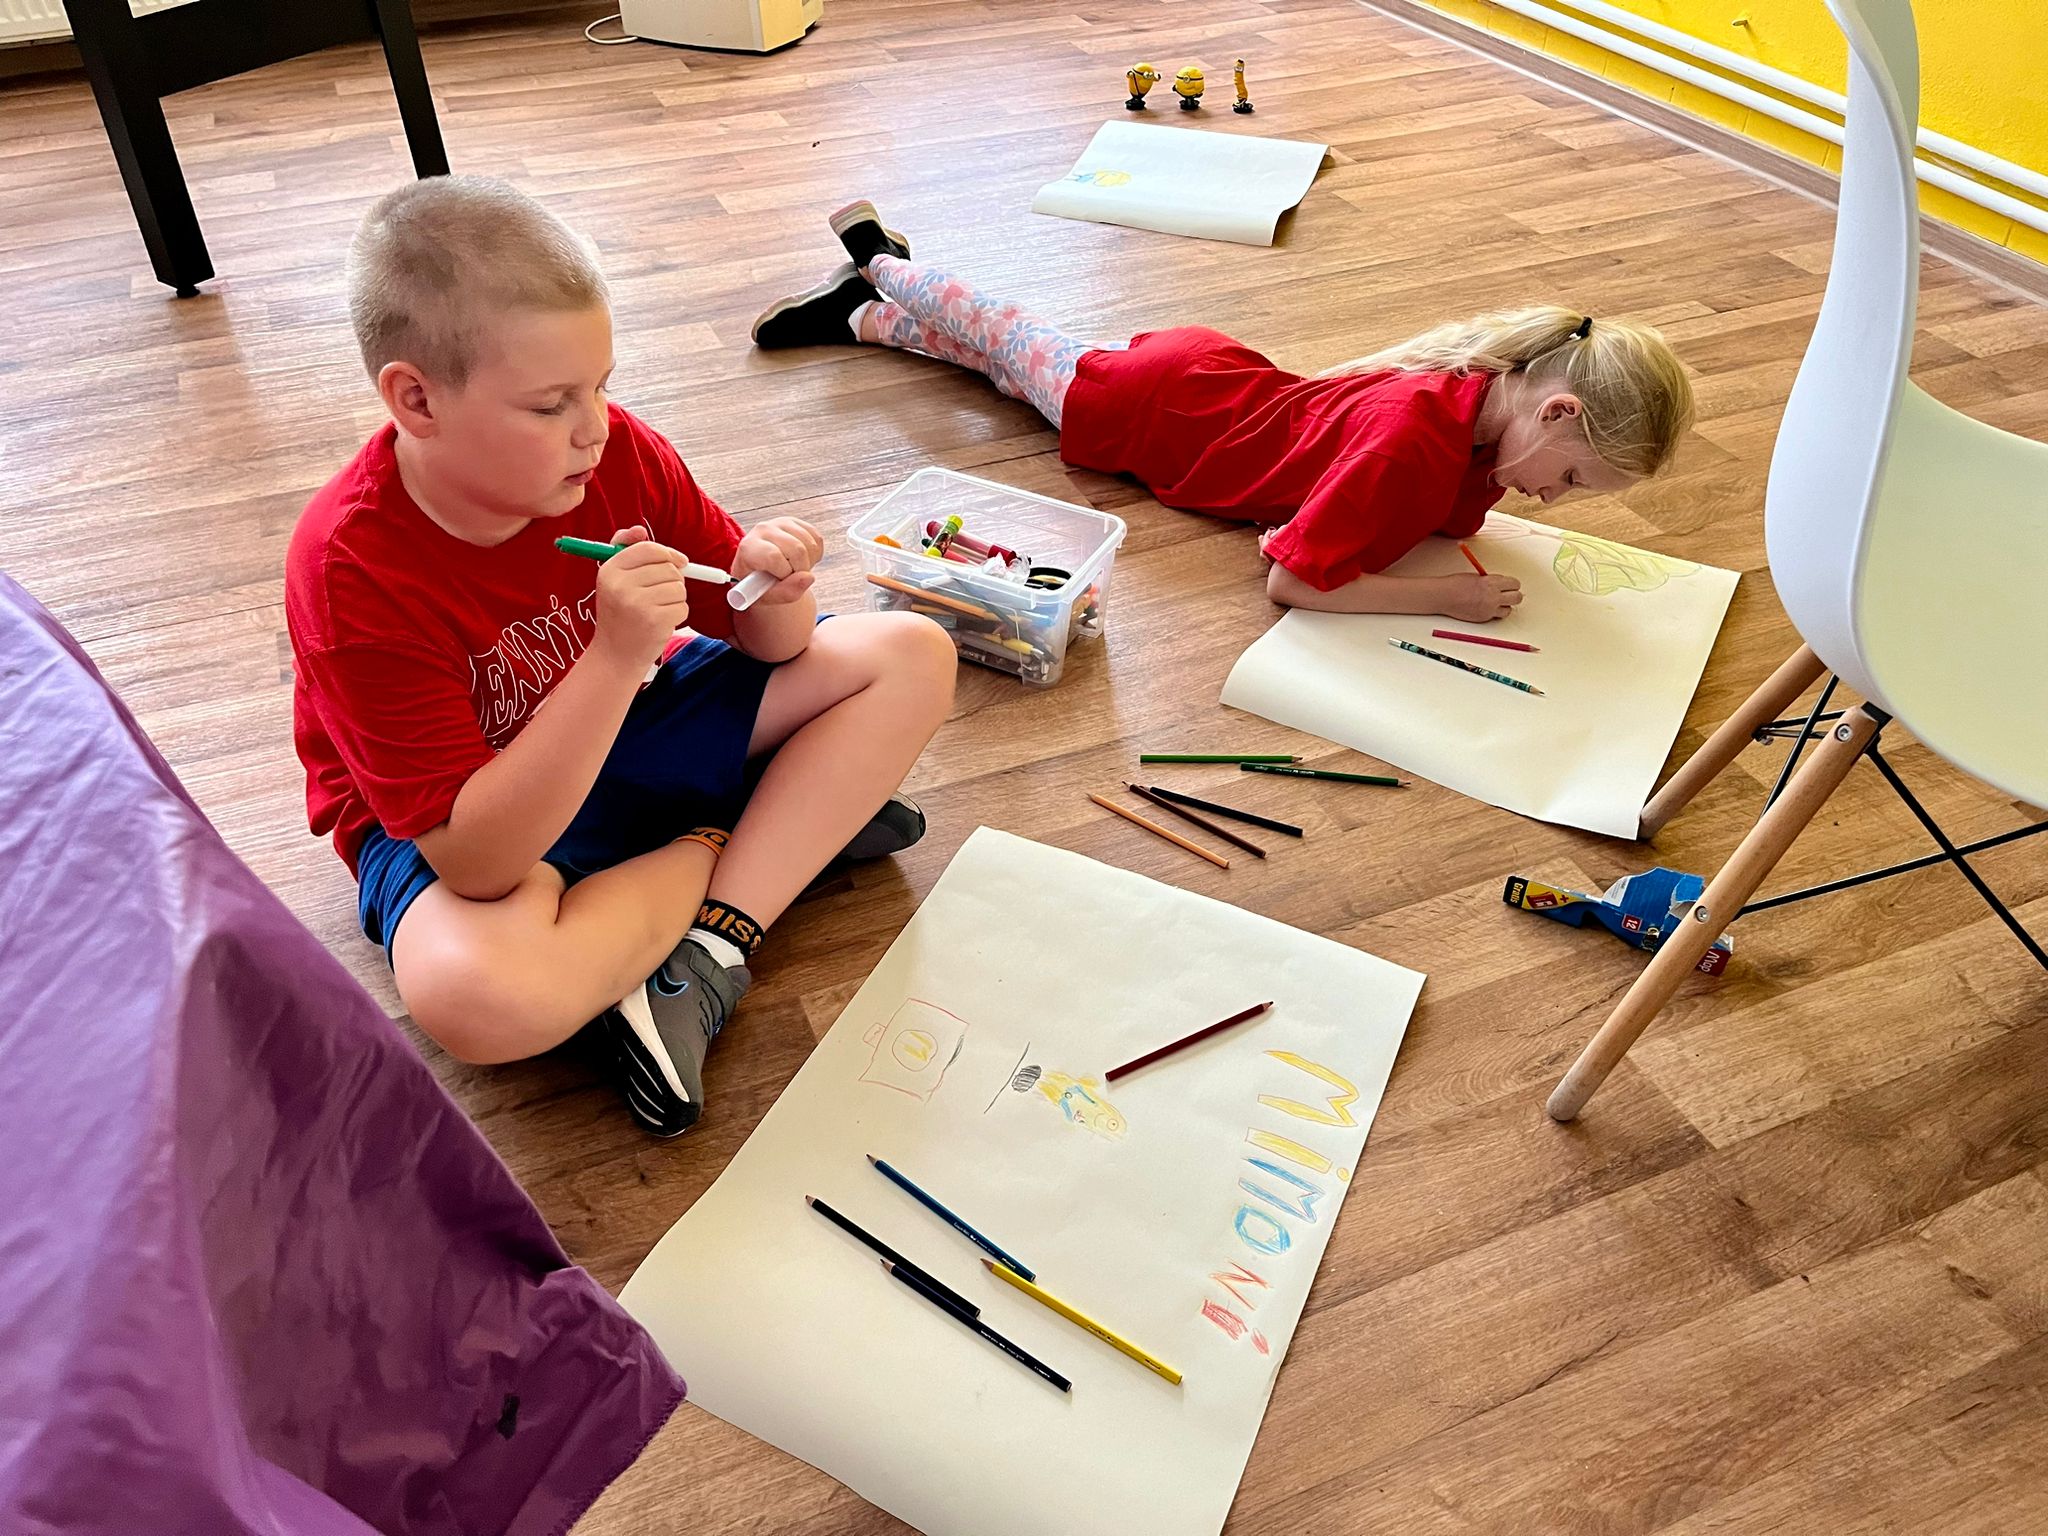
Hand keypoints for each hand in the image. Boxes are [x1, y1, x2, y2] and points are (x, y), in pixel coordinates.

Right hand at [591, 524, 689, 666]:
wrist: (615, 655)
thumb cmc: (619, 613)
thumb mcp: (614, 580)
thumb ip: (626, 550)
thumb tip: (640, 530)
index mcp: (609, 570)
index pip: (649, 549)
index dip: (669, 554)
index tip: (678, 562)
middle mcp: (621, 585)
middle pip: (668, 568)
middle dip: (673, 579)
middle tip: (660, 595)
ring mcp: (637, 604)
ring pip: (678, 587)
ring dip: (675, 599)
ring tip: (657, 610)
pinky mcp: (654, 621)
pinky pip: (682, 607)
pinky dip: (678, 614)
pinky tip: (661, 622)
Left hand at [731, 516, 823, 607]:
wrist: (762, 572)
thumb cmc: (761, 586)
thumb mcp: (768, 597)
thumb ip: (786, 592)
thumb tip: (808, 578)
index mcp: (749, 547)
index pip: (774, 556)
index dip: (784, 573)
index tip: (780, 580)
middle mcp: (763, 529)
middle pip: (797, 549)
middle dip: (800, 570)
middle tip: (790, 577)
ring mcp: (780, 523)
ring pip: (810, 545)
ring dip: (809, 563)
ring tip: (794, 569)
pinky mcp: (796, 522)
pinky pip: (817, 540)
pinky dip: (815, 556)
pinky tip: (801, 560)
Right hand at [1442, 573, 1522, 621]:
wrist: (1443, 596)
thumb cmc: (1456, 584)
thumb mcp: (1477, 577)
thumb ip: (1491, 581)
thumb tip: (1501, 585)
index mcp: (1492, 582)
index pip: (1514, 583)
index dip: (1512, 584)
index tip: (1509, 585)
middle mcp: (1493, 596)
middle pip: (1517, 597)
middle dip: (1513, 595)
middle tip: (1507, 594)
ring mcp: (1489, 609)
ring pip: (1509, 609)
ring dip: (1505, 605)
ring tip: (1496, 602)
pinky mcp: (1484, 618)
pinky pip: (1496, 616)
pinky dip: (1494, 612)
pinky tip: (1487, 607)